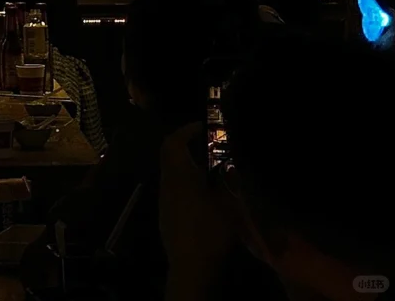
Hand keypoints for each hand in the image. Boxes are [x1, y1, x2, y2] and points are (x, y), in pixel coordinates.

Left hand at [159, 123, 235, 281]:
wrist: (191, 267)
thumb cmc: (210, 230)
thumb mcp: (227, 202)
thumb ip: (228, 180)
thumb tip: (231, 164)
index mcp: (178, 174)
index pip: (174, 141)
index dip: (186, 130)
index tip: (202, 126)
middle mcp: (166, 182)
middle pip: (169, 154)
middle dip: (184, 144)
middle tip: (205, 142)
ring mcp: (164, 200)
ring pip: (171, 172)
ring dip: (186, 164)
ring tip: (208, 167)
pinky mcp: (166, 215)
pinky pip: (173, 188)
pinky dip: (185, 182)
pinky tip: (202, 193)